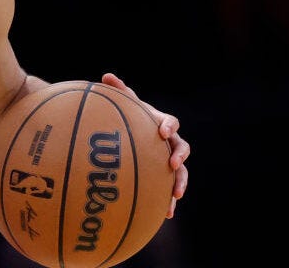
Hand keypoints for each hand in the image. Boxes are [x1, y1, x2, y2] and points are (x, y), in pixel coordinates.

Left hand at [102, 73, 189, 218]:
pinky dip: (169, 200)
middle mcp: (170, 142)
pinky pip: (170, 188)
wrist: (133, 135)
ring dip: (181, 182)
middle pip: (183, 147)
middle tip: (172, 164)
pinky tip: (166, 214)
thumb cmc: (128, 117)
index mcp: (162, 123)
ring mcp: (169, 160)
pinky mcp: (165, 176)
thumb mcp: (124, 104)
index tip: (162, 131)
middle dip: (179, 155)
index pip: (171, 123)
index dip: (169, 126)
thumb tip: (106, 76)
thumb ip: (118, 91)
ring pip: (182, 172)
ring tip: (176, 195)